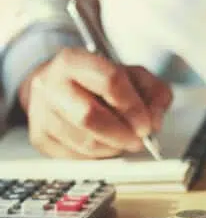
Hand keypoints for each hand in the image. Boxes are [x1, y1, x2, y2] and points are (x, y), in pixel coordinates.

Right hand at [18, 48, 172, 158]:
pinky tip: (107, 144)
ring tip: (124, 140)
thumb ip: (154, 92)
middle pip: (89, 116)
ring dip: (113, 147)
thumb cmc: (100, 80)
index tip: (147, 124)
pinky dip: (99, 156)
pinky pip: (75, 156)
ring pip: (84, 141)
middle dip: (121, 133)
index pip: (109, 81)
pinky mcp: (39, 137)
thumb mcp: (133, 75)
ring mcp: (40, 111)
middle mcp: (50, 83)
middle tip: (139, 140)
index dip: (133, 107)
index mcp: (74, 60)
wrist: (60, 85)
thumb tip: (154, 121)